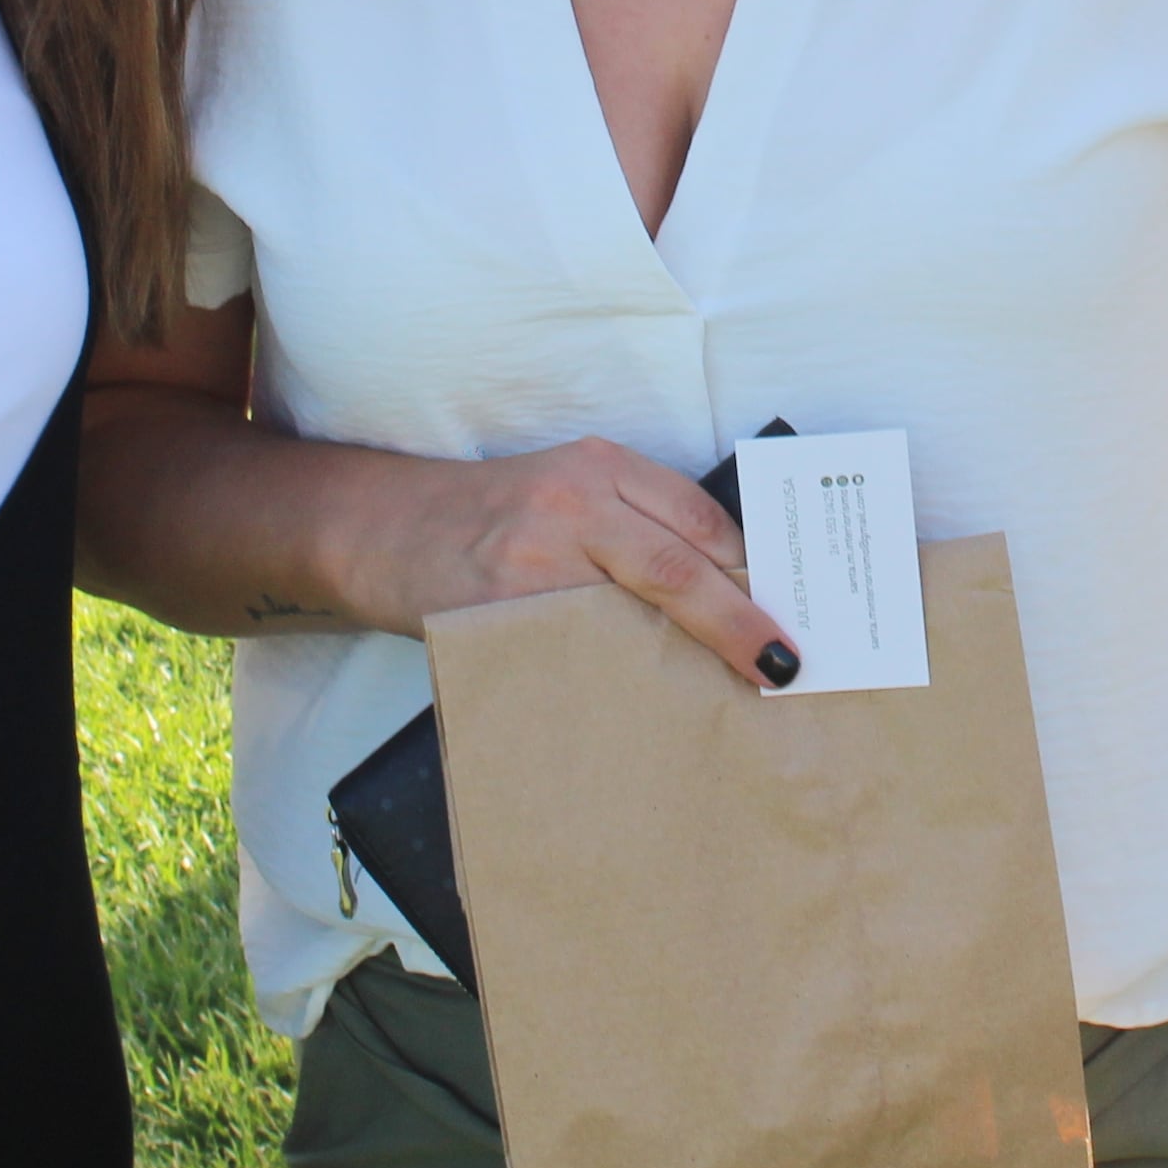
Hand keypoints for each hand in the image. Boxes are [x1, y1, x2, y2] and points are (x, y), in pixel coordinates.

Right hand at [368, 438, 792, 688]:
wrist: (378, 530)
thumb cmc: (488, 520)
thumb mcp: (562, 495)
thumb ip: (629, 527)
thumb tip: (724, 589)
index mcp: (599, 466)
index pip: (698, 518)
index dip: (750, 571)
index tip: (788, 611)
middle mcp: (574, 499)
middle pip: (682, 564)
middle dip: (740, 620)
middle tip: (783, 665)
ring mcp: (538, 552)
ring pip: (640, 607)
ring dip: (693, 651)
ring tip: (735, 687)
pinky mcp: (505, 604)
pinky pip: (583, 646)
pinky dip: (626, 673)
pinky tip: (651, 701)